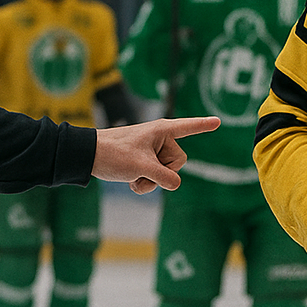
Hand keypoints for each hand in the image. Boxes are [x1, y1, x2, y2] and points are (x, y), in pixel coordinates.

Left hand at [91, 116, 218, 193]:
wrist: (88, 156)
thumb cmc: (114, 154)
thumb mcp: (142, 167)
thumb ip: (164, 177)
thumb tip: (176, 184)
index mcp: (161, 131)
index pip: (187, 127)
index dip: (203, 126)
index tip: (218, 122)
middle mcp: (159, 139)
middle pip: (178, 162)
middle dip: (162, 172)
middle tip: (141, 170)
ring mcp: (152, 152)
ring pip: (166, 174)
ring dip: (151, 181)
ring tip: (133, 177)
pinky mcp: (144, 162)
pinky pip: (156, 178)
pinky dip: (145, 183)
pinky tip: (131, 181)